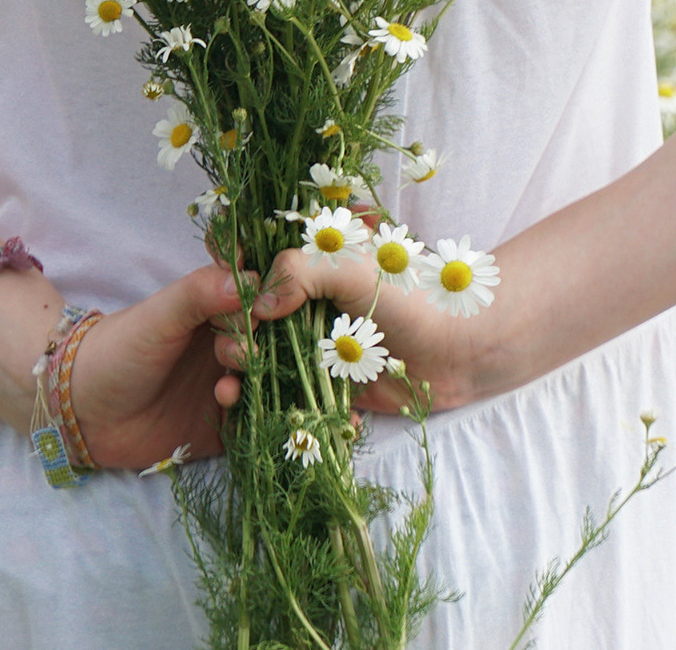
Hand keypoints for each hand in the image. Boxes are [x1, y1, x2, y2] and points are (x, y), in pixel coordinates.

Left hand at [66, 260, 254, 468]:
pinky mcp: (221, 425)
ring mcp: (227, 385)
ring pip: (267, 380)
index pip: (263, 300)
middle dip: (262, 344)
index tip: (265, 308)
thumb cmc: (119, 349)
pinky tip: (226, 403)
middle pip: (271, 341)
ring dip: (255, 378)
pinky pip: (254, 420)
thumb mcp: (158, 314)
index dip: (269, 302)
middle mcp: (229, 345)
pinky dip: (252, 413)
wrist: (80, 411)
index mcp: (218, 310)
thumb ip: (199, 293)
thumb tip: (249, 279)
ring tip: (226, 382)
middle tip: (235, 351)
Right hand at [211, 244, 503, 418]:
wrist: (459, 347)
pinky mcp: (330, 386)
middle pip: (253, 323)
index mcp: (313, 267)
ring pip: (266, 364)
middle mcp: (310, 305)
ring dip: (247, 379)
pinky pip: (293, 397)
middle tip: (235, 355)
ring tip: (236, 390)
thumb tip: (257, 306)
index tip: (217, 308)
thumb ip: (298, 271)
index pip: (256, 272)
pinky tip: (262, 412)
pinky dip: (278, 407)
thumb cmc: (409, 293)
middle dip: (234, 340)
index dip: (232, 290)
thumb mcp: (351, 265)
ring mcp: (318, 347)